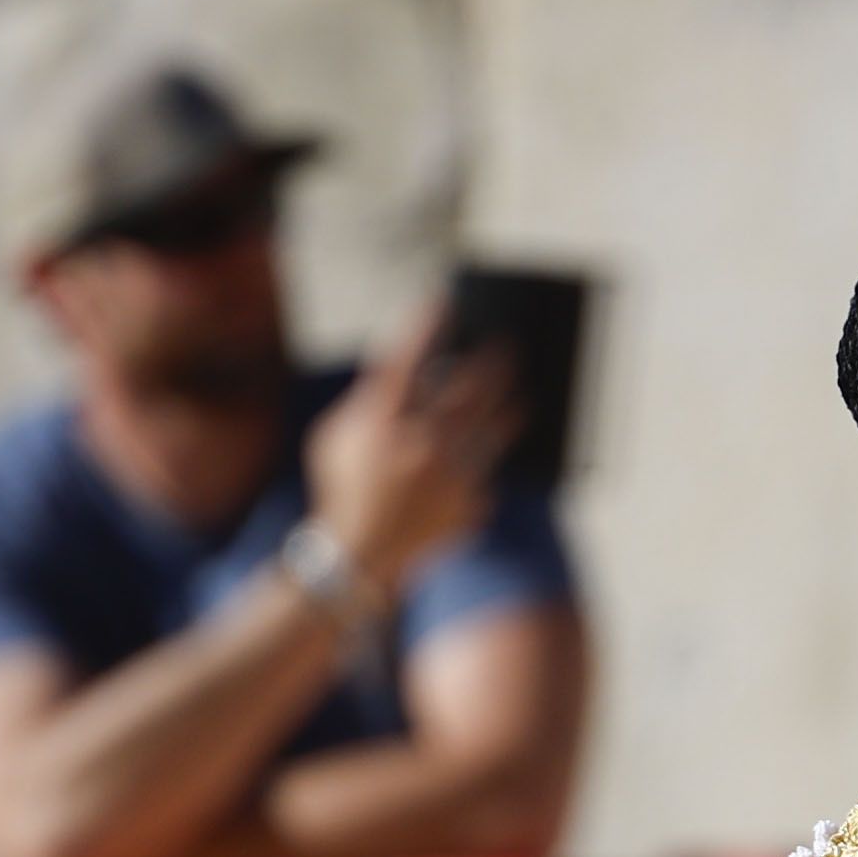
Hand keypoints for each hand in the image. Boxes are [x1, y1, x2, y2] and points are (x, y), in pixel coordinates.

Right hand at [303, 306, 517, 592]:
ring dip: (510, 408)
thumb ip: (367, 399)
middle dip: (491, 364)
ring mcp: (452, 479)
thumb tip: (397, 365)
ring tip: (522, 396)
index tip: (442, 300)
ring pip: (495, 431)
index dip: (426, 327)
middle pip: (470, 391)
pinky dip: (480, 468)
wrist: (360, 556)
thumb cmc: (342, 488)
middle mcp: (423, 447)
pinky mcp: (473, 506)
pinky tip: (476, 464)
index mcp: (383, 426)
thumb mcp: (336, 437)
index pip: (407, 361)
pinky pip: (484, 476)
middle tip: (507, 347)